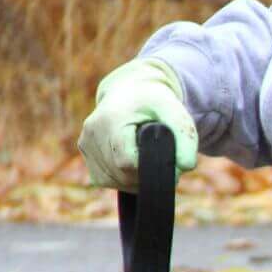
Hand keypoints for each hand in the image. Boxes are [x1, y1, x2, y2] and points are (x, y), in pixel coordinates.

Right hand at [78, 59, 198, 190]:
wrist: (131, 91)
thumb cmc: (155, 104)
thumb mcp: (176, 113)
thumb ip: (187, 138)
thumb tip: (185, 166)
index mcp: (111, 119)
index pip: (127, 162)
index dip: (150, 170)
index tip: (166, 164)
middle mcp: (93, 131)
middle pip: (121, 174)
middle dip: (145, 176)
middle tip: (161, 163)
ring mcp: (86, 142)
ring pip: (113, 180)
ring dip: (135, 179)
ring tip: (147, 160)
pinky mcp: (85, 151)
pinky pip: (104, 178)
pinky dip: (122, 178)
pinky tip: (133, 164)